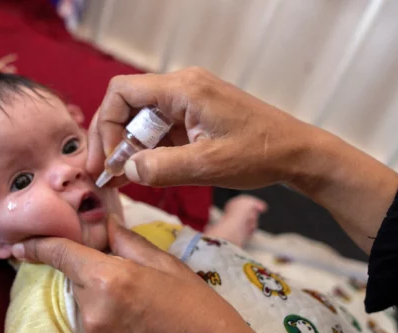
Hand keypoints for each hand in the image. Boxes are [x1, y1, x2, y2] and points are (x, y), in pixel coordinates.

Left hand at [13, 215, 280, 332]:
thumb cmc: (201, 313)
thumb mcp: (169, 267)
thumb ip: (129, 243)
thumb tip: (106, 224)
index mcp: (109, 278)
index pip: (60, 254)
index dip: (40, 246)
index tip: (23, 246)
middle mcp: (94, 312)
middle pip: (76, 286)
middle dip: (93, 282)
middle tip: (130, 290)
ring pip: (85, 315)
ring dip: (102, 311)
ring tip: (141, 318)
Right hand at [87, 67, 319, 189]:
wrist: (297, 153)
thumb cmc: (260, 153)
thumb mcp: (208, 166)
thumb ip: (162, 168)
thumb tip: (125, 169)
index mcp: (184, 90)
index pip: (122, 92)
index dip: (106, 125)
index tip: (106, 159)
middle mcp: (182, 88)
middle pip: (127, 105)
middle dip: (110, 138)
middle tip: (100, 172)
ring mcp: (188, 102)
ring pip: (141, 120)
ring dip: (126, 148)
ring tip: (114, 179)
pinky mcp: (194, 117)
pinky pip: (159, 130)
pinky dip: (145, 151)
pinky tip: (136, 174)